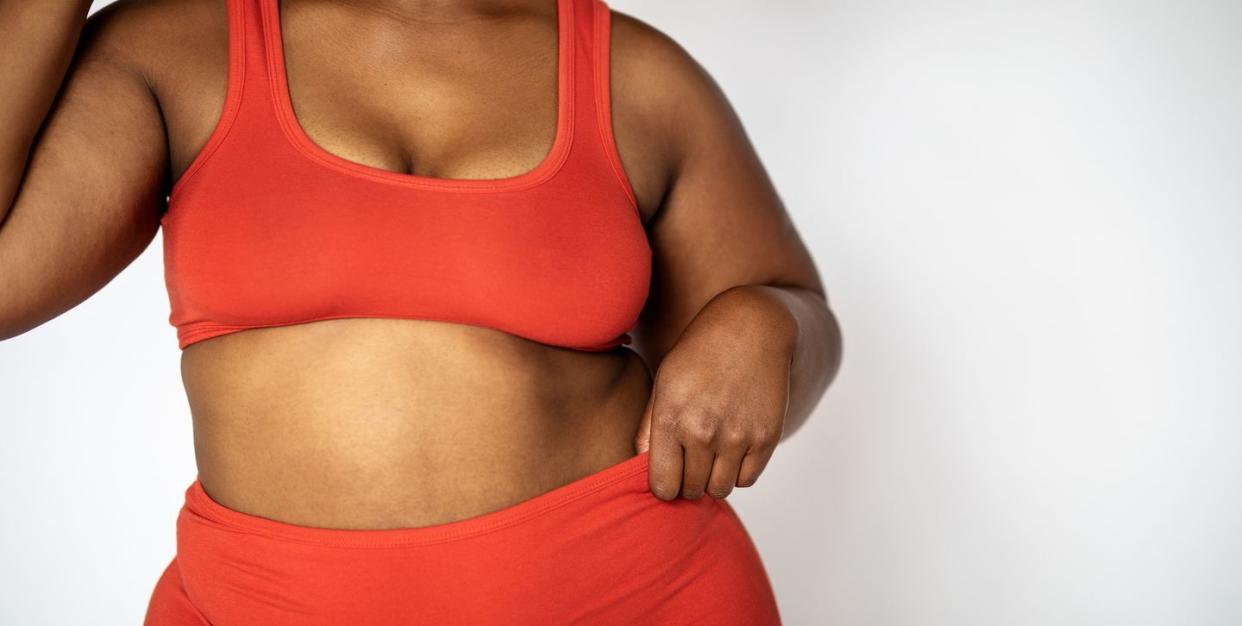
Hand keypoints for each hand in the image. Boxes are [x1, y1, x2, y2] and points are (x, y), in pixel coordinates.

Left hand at [634, 287, 796, 500]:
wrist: (751, 327)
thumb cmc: (699, 354)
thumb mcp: (664, 382)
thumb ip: (649, 429)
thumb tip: (642, 471)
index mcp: (670, 417)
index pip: (662, 485)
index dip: (663, 486)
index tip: (668, 475)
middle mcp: (703, 431)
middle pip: (691, 490)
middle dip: (687, 483)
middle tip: (691, 462)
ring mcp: (737, 436)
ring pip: (719, 489)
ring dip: (712, 479)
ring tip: (711, 455)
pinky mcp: (766, 437)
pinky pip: (747, 479)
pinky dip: (738, 472)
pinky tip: (733, 449)